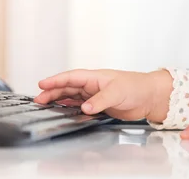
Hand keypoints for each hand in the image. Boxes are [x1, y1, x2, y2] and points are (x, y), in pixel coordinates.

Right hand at [33, 69, 172, 121]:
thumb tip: (84, 107)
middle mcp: (93, 85)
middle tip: (38, 100)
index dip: (56, 80)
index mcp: (95, 77)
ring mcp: (95, 95)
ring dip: (59, 100)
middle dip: (52, 92)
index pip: (71, 77)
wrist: (150, 97)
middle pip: (68, 87)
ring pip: (72, 97)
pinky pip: (80, 106)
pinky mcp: (100, 105)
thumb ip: (100, 100)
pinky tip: (63, 111)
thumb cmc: (137, 87)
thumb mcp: (117, 92)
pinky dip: (70, 108)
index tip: (42, 84)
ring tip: (45, 106)